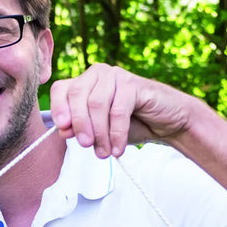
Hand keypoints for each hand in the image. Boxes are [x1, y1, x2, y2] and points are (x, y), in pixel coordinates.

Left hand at [49, 63, 191, 157]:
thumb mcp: (99, 131)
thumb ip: (80, 129)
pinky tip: (118, 149)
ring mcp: (116, 76)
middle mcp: (98, 74)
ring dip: (99, 133)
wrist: (167, 123)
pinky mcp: (134, 84)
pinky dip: (116, 133)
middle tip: (86, 146)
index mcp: (85, 82)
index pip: (61, 89)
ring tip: (104, 152)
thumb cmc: (130, 125)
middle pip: (77, 95)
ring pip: (96, 104)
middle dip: (80, 124)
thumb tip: (63, 130)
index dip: (58, 108)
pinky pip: (118, 111)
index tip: (63, 130)